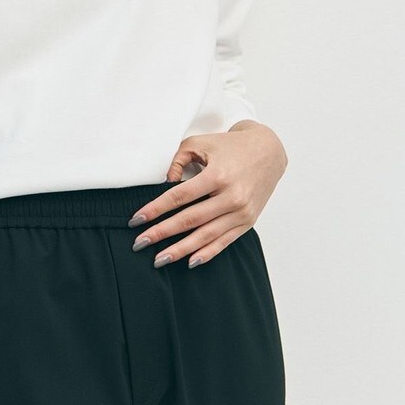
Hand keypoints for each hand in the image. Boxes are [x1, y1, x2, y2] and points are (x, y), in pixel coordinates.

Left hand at [126, 121, 287, 267]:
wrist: (268, 152)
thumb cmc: (230, 146)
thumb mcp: (200, 143)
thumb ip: (178, 160)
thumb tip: (165, 183)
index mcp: (217, 175)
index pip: (179, 197)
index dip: (155, 210)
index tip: (136, 220)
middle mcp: (231, 196)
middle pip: (189, 220)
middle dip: (161, 233)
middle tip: (139, 243)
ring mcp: (241, 212)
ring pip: (206, 236)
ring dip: (180, 250)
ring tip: (159, 259)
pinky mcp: (248, 221)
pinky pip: (224, 241)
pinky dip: (207, 253)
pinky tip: (189, 261)